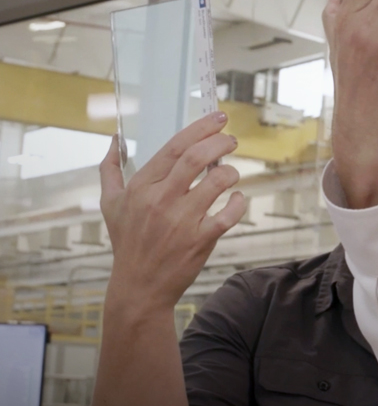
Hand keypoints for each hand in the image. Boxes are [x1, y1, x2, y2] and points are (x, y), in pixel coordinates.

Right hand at [99, 112, 245, 314]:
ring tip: (231, 173)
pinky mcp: (200, 239)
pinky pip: (229, 213)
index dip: (200, 129)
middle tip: (232, 140)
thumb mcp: (110, 204)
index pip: (175, 147)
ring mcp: (181, 220)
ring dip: (231, 172)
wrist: (139, 286)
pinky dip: (238, 201)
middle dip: (220, 142)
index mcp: (141, 187)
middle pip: (196, 158)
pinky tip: (236, 198)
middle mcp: (160, 200)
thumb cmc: (127, 241)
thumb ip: (110, 169)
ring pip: (217, 182)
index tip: (219, 119)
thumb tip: (113, 139)